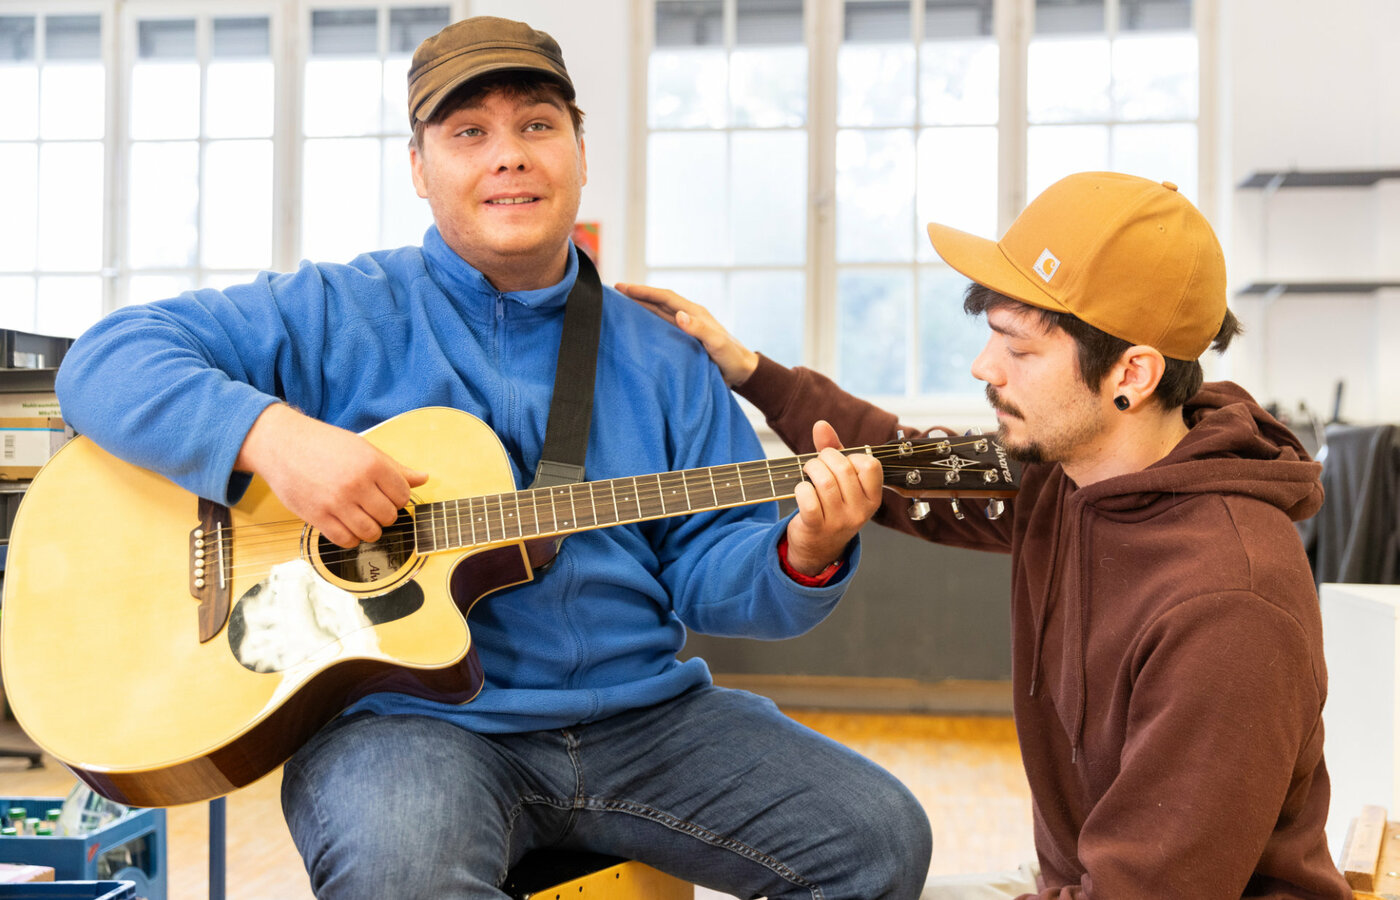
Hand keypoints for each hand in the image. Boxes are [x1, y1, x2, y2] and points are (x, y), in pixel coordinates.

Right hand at [236, 404, 428, 547]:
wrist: (282, 444)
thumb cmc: (325, 445)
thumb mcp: (364, 449)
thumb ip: (395, 468)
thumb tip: (424, 478)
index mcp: (372, 464)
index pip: (402, 496)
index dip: (397, 498)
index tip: (387, 494)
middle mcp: (356, 485)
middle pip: (389, 516)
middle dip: (385, 514)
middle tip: (373, 505)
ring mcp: (336, 503)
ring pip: (370, 532)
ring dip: (371, 529)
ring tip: (362, 517)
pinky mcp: (317, 517)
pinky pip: (345, 540)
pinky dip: (351, 538)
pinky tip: (347, 525)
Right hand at [614, 282, 759, 386]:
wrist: (743, 373)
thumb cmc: (732, 359)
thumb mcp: (718, 345)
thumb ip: (700, 330)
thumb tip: (679, 315)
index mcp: (695, 313)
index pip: (664, 297)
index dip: (643, 292)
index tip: (623, 288)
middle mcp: (689, 317)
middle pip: (658, 302)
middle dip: (637, 295)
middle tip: (615, 292)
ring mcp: (686, 328)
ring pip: (658, 313)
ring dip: (640, 307)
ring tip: (620, 305)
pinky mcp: (684, 340)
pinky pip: (662, 327)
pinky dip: (648, 323)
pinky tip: (637, 328)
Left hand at [784, 421, 882, 575]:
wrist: (818, 547)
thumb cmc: (832, 507)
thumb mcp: (841, 481)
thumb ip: (834, 450)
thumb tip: (821, 424)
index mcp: (873, 497)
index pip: (870, 465)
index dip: (851, 456)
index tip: (840, 462)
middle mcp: (860, 511)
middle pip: (843, 469)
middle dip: (824, 458)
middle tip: (817, 464)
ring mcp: (839, 521)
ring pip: (824, 482)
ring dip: (810, 469)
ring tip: (808, 473)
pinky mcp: (817, 527)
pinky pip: (807, 499)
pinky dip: (801, 488)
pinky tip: (801, 490)